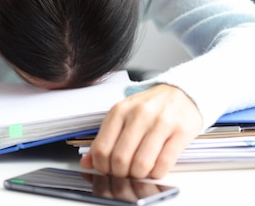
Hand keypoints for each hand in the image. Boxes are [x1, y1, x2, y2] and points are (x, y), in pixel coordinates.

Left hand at [80, 84, 201, 178]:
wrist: (181, 92)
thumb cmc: (149, 107)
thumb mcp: (122, 116)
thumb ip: (104, 138)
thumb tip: (87, 163)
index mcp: (119, 111)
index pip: (101, 148)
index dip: (102, 166)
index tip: (106, 170)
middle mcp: (138, 115)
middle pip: (120, 158)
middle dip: (120, 173)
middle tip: (124, 173)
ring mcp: (161, 123)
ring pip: (141, 163)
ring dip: (138, 175)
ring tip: (139, 172)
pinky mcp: (181, 132)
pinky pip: (164, 163)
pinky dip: (157, 173)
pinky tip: (155, 169)